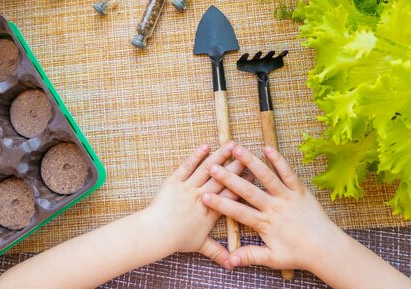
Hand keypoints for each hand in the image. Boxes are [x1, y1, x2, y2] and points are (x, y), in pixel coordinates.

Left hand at [142, 141, 246, 266]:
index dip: (244, 185)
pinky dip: (197, 156)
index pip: (231, 195)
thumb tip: (231, 264)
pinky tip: (206, 146)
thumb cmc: (176, 239)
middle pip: (223, 179)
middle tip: (248, 155)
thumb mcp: (200, 246)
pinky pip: (188, 166)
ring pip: (207, 169)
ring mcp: (188, 187)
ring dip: (220, 156)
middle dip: (237, 166)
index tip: (255, 175)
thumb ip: (217, 252)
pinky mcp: (175, 180)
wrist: (155, 232)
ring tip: (231, 145)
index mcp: (211, 211)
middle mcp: (202, 197)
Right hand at [201, 146, 340, 271]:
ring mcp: (287, 197)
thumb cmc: (298, 254)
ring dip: (251, 162)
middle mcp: (275, 207)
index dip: (220, 204)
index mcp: (265, 224)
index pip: (238, 212)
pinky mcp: (299, 190)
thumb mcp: (272, 259)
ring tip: (236, 149)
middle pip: (248, 191)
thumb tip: (229, 261)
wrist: (326, 248)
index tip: (204, 196)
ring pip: (267, 176)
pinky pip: (288, 172)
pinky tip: (267, 148)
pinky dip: (278, 160)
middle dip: (229, 178)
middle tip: (214, 167)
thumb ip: (250, 256)